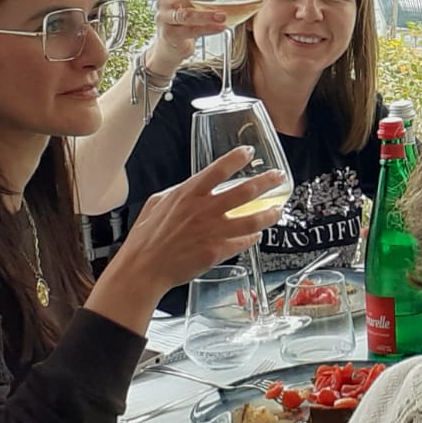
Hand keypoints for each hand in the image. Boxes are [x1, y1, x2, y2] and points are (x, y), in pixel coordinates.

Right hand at [112, 147, 286, 292]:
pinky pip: (243, 242)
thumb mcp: (156, 203)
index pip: (218, 169)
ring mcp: (213, 232)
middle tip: (279, 176)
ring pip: (252, 220)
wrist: (142, 270)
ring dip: (269, 214)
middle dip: (267, 181)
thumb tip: (192, 185)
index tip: (249, 152)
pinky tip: (257, 234)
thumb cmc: (145, 238)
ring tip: (278, 210)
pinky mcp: (217, 252)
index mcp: (188, 194)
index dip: (236, 158)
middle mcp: (204, 210)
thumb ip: (178, 191)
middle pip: (245, 191)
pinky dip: (253, 237)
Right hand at [147, 0, 225, 74]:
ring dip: (205, 15)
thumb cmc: (187, 19)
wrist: (172, 46)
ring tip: (222, 16)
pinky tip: (220, 27)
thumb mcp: (203, 4)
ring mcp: (165, 19)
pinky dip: (206, 29)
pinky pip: (189, 31)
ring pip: (184, 15)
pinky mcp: (170, 35)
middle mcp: (165, 2)